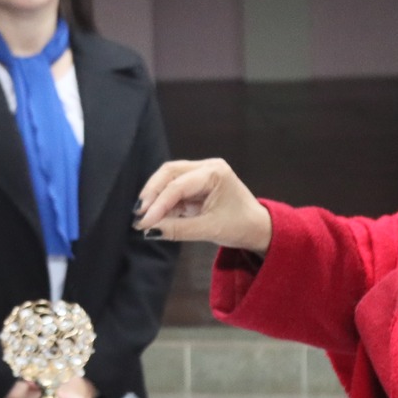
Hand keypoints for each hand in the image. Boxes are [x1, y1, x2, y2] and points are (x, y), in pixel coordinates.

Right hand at [134, 159, 272, 252]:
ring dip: (155, 198)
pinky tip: (155, 217)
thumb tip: (148, 230)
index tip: (143, 221)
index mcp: (214, 173)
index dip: (158, 203)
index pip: (178, 185)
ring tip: (143, 217)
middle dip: (152, 194)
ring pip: (168, 179)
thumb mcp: (209, 229)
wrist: (258, 228)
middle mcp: (206, 167)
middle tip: (138, 214)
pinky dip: (163, 203)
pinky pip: (173, 190)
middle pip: (169, 173)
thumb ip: (178, 229)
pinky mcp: (195, 185)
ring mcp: (200, 174)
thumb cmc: (240, 227)